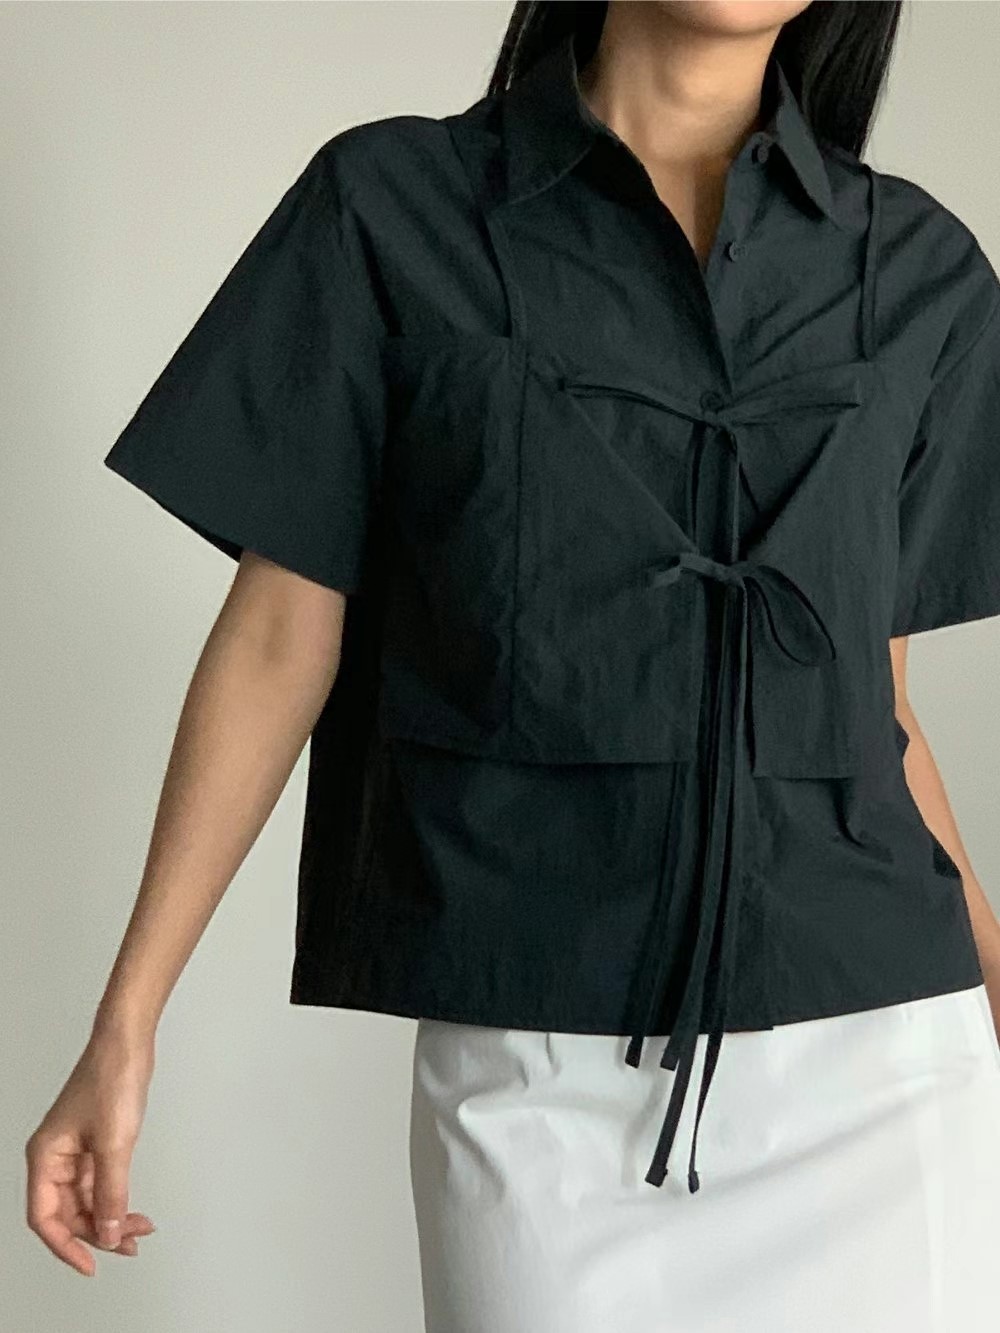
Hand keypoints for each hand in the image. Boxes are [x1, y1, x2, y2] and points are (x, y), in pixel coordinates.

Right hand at [25, 1028, 157, 1274]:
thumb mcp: (115, 1143)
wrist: (128, 1042)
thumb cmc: (111, 1078)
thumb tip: (108, 1233)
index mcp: (45, 1156)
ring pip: (87, 1201)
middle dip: (98, 1233)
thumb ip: (111, 1194)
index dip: (65, 1246)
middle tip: (129, 1246)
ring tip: (140, 1230)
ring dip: (111, 1218)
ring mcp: (75, 1151)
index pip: (45, 1217)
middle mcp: (55, 1157)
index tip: (90, 1265)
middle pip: (68, 1213)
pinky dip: (117, 1199)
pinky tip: (134, 1211)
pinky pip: (100, 1184)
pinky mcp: (95, 1144)